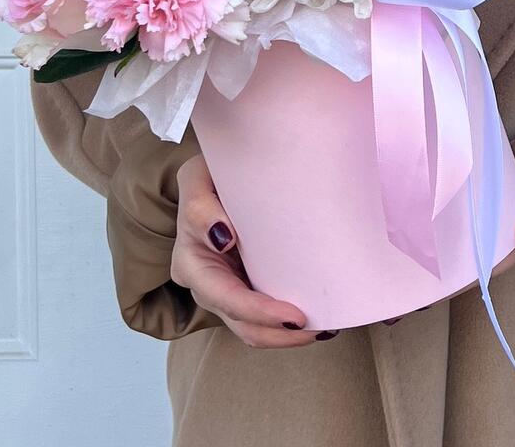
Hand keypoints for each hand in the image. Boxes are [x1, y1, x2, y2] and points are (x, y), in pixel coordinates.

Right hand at [171, 155, 331, 347]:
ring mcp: (225, 292)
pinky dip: (287, 324)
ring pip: (254, 330)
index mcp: (190, 262)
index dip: (259, 312)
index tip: (295, 315)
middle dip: (280, 334)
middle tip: (320, 330)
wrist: (215, 179)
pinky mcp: (244, 289)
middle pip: (242, 325)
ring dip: (287, 336)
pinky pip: (264, 319)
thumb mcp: (196, 178)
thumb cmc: (208, 177)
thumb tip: (222, 238)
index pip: (225, 298)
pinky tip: (317, 319)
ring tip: (324, 329)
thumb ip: (200, 205)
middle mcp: (206, 285)